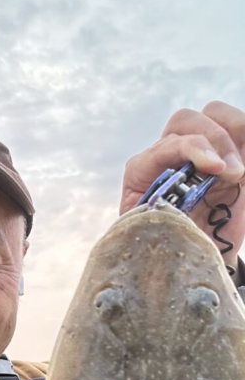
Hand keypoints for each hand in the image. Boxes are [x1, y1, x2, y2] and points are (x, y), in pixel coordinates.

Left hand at [120, 101, 244, 271]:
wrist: (191, 263)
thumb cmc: (167, 248)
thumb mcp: (154, 234)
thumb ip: (157, 215)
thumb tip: (169, 206)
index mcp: (145, 171)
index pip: (168, 143)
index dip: (193, 149)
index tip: (216, 169)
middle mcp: (172, 156)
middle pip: (189, 120)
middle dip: (214, 140)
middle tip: (232, 173)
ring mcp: (203, 155)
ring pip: (217, 116)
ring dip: (235, 135)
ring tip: (240, 173)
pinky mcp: (232, 161)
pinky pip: (242, 136)